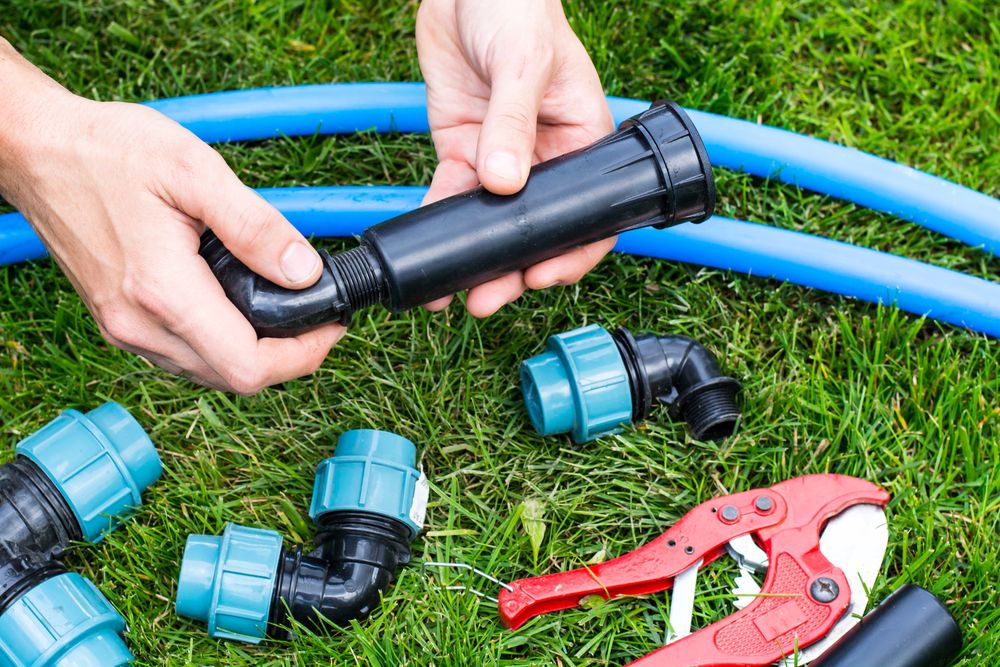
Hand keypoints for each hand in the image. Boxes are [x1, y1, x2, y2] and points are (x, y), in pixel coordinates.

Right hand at [0, 42, 341, 392]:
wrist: (38, 150)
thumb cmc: (107, 152)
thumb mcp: (195, 172)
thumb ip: (255, 226)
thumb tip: (304, 271)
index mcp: (162, 292)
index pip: (248, 366)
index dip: (303, 356)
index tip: (331, 325)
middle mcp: (138, 325)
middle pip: (233, 378)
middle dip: (288, 357)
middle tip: (319, 317)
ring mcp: (124, 328)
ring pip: (209, 373)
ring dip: (256, 354)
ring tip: (289, 310)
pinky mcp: (118, 321)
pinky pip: (184, 356)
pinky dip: (222, 344)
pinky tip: (241, 307)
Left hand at [416, 0, 614, 316]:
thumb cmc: (515, 8)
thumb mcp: (523, 62)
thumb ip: (513, 122)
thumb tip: (504, 184)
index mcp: (582, 141)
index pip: (589, 212)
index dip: (572, 252)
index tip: (544, 276)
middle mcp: (546, 159)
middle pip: (536, 228)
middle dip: (514, 269)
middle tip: (489, 298)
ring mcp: (502, 159)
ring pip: (492, 224)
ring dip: (476, 259)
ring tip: (457, 293)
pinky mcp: (464, 151)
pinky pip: (452, 196)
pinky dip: (441, 223)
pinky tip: (429, 249)